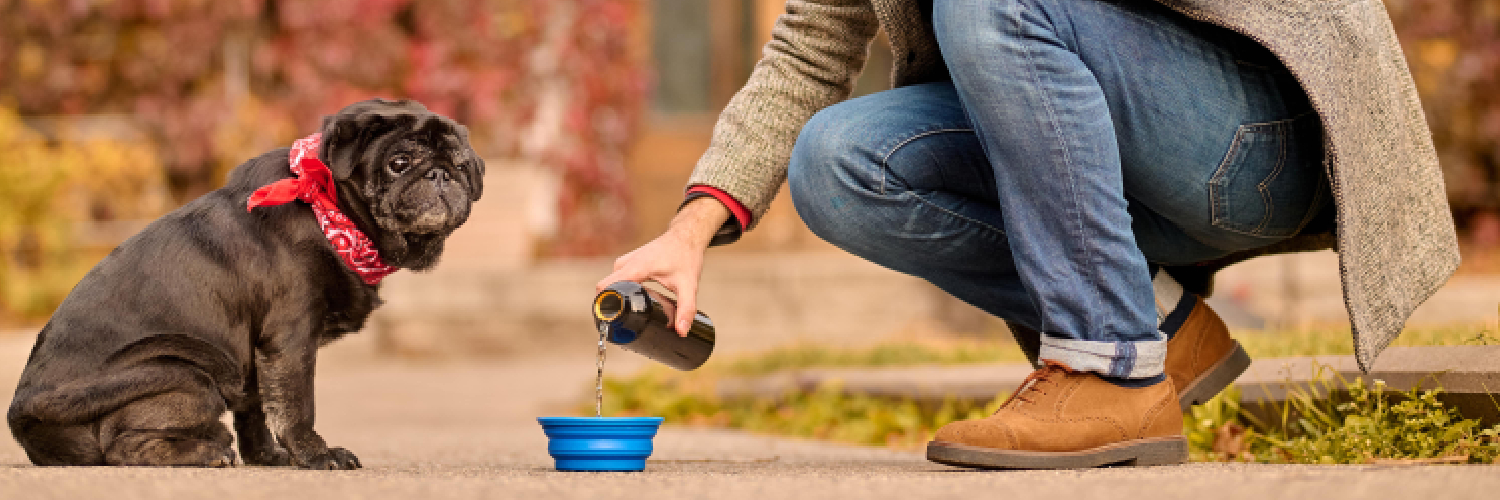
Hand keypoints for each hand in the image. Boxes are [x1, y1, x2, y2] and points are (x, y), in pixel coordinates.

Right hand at [596, 197, 730, 335]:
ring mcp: (625, 262)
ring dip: (624, 299)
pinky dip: (628, 291)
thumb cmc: (686, 256)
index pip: (604, 287)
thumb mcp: (688, 285)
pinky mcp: (628, 263)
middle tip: (635, 320)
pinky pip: (620, 281)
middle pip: (609, 290)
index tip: (610, 322)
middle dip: (617, 307)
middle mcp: (625, 264)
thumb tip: (681, 331)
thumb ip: (686, 309)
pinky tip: (641, 298)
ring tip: (643, 308)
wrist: (686, 236)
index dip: (603, 306)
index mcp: (635, 267)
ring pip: (615, 287)